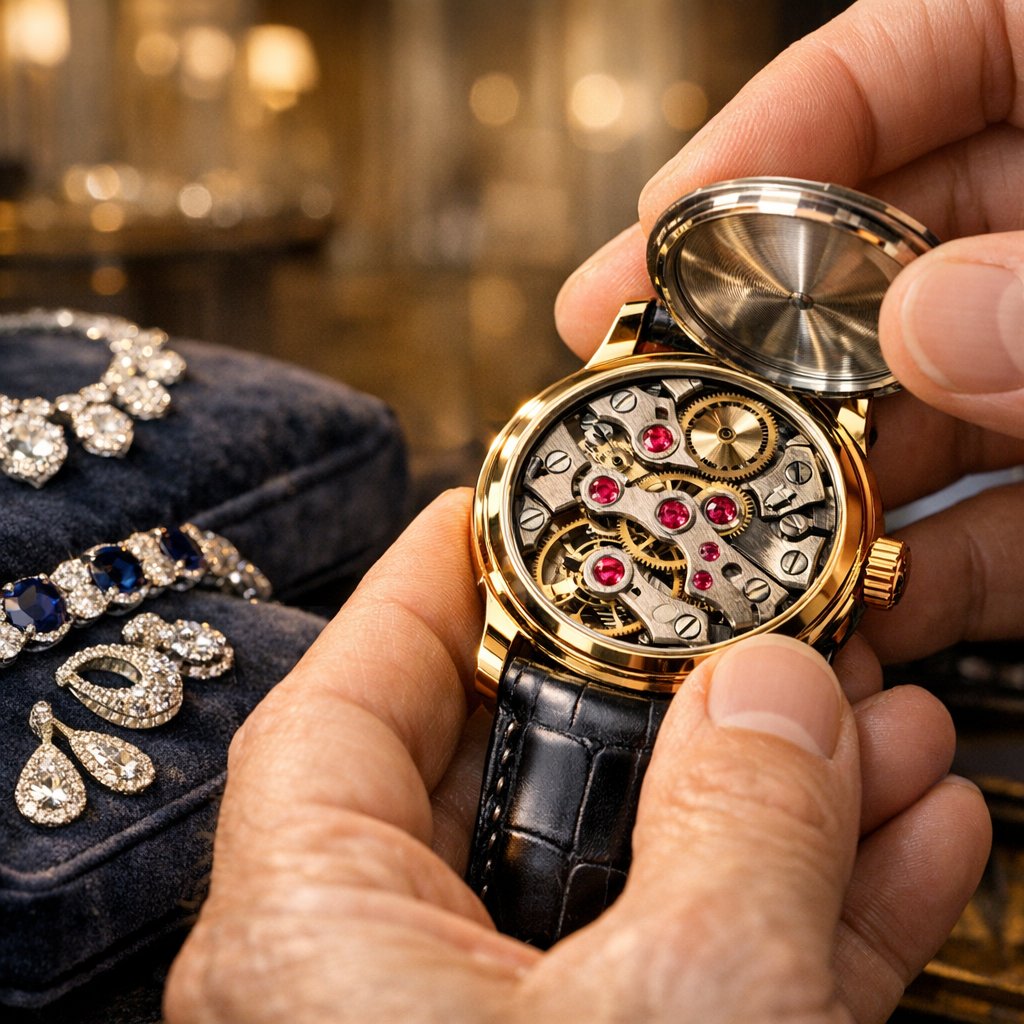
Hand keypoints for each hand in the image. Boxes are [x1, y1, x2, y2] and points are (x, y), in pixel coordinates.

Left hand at [164, 490, 987, 1023]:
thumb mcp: (676, 1023)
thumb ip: (733, 838)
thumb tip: (784, 686)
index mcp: (322, 934)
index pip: (356, 691)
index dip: (434, 580)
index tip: (514, 503)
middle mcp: (391, 978)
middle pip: (521, 765)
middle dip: (660, 680)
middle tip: (743, 597)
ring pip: (637, 861)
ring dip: (767, 782)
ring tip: (870, 703)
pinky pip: (703, 961)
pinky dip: (803, 892)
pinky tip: (903, 819)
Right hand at [555, 0, 1023, 664]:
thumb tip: (927, 320)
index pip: (910, 52)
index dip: (773, 129)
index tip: (661, 218)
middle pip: (881, 256)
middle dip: (763, 336)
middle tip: (654, 386)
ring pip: (922, 407)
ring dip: (825, 481)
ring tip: (729, 525)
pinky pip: (997, 516)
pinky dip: (928, 568)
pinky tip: (863, 605)